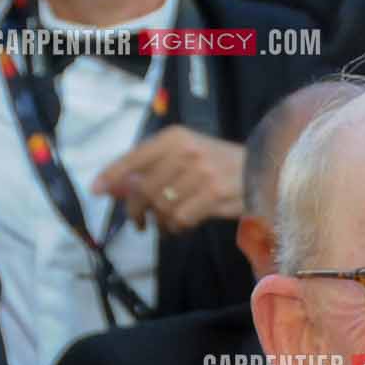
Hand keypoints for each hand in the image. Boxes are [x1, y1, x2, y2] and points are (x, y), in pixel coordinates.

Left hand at [92, 127, 244, 234]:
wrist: (268, 171)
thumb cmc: (221, 165)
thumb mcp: (186, 156)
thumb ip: (151, 169)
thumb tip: (113, 187)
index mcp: (175, 137)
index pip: (134, 157)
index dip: (112, 175)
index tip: (97, 190)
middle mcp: (186, 152)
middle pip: (144, 187)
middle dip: (135, 208)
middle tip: (137, 221)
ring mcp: (202, 174)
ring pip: (161, 205)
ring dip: (159, 221)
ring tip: (165, 225)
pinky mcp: (215, 195)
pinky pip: (181, 217)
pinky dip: (176, 227)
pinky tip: (180, 227)